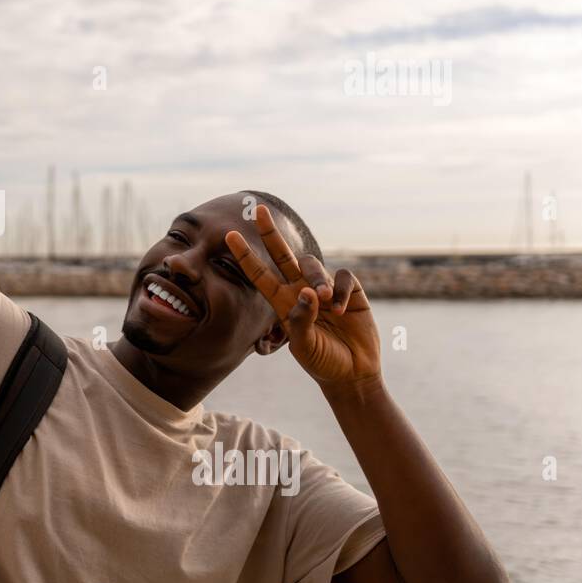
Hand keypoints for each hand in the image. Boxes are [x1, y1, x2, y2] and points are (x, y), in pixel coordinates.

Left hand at [224, 205, 380, 389]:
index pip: (258, 274)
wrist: (352, 372)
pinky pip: (342, 277)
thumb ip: (300, 320)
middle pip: (282, 254)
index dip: (244, 255)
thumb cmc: (322, 361)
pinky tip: (341, 310)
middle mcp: (299, 290)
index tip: (229, 235)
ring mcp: (324, 288)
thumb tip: (306, 292)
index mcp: (281, 302)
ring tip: (325, 302)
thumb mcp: (303, 346)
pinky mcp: (349, 290)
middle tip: (258, 210)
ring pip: (314, 265)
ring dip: (318, 279)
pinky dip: (341, 290)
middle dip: (270, 232)